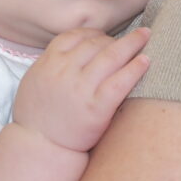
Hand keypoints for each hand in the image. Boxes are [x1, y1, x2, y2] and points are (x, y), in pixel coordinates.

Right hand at [12, 28, 150, 153]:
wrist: (40, 148)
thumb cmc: (37, 116)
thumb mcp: (35, 80)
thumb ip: (52, 62)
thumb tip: (74, 47)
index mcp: (48, 62)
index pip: (76, 36)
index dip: (94, 33)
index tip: (105, 36)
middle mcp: (64, 71)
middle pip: (96, 43)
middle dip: (115, 39)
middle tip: (131, 39)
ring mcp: (81, 89)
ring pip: (111, 56)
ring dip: (131, 44)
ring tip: (145, 36)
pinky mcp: (97, 108)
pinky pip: (120, 82)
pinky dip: (135, 69)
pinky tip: (146, 61)